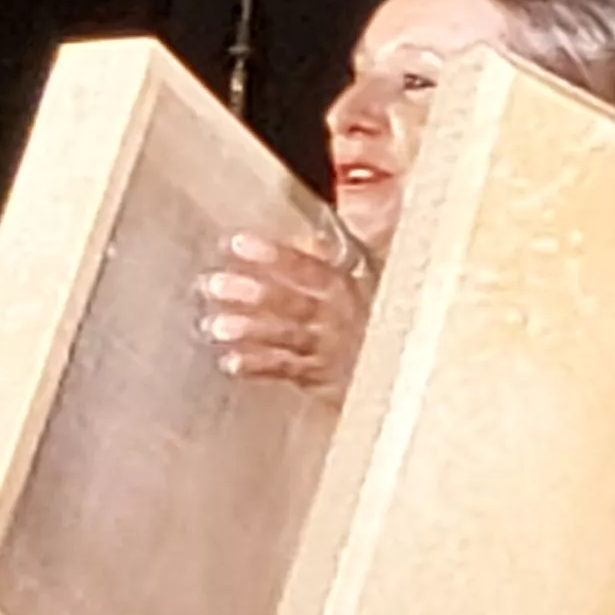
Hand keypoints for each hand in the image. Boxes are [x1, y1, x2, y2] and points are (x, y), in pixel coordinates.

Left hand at [199, 231, 366, 389]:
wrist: (400, 364)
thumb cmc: (370, 315)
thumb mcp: (363, 281)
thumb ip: (330, 260)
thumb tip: (307, 237)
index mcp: (349, 287)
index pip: (311, 269)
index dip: (277, 256)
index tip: (238, 243)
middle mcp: (340, 317)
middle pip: (295, 304)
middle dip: (255, 295)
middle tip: (214, 285)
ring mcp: (331, 349)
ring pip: (288, 337)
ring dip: (252, 331)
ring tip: (216, 326)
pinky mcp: (323, 377)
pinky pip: (289, 370)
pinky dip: (259, 366)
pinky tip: (230, 362)